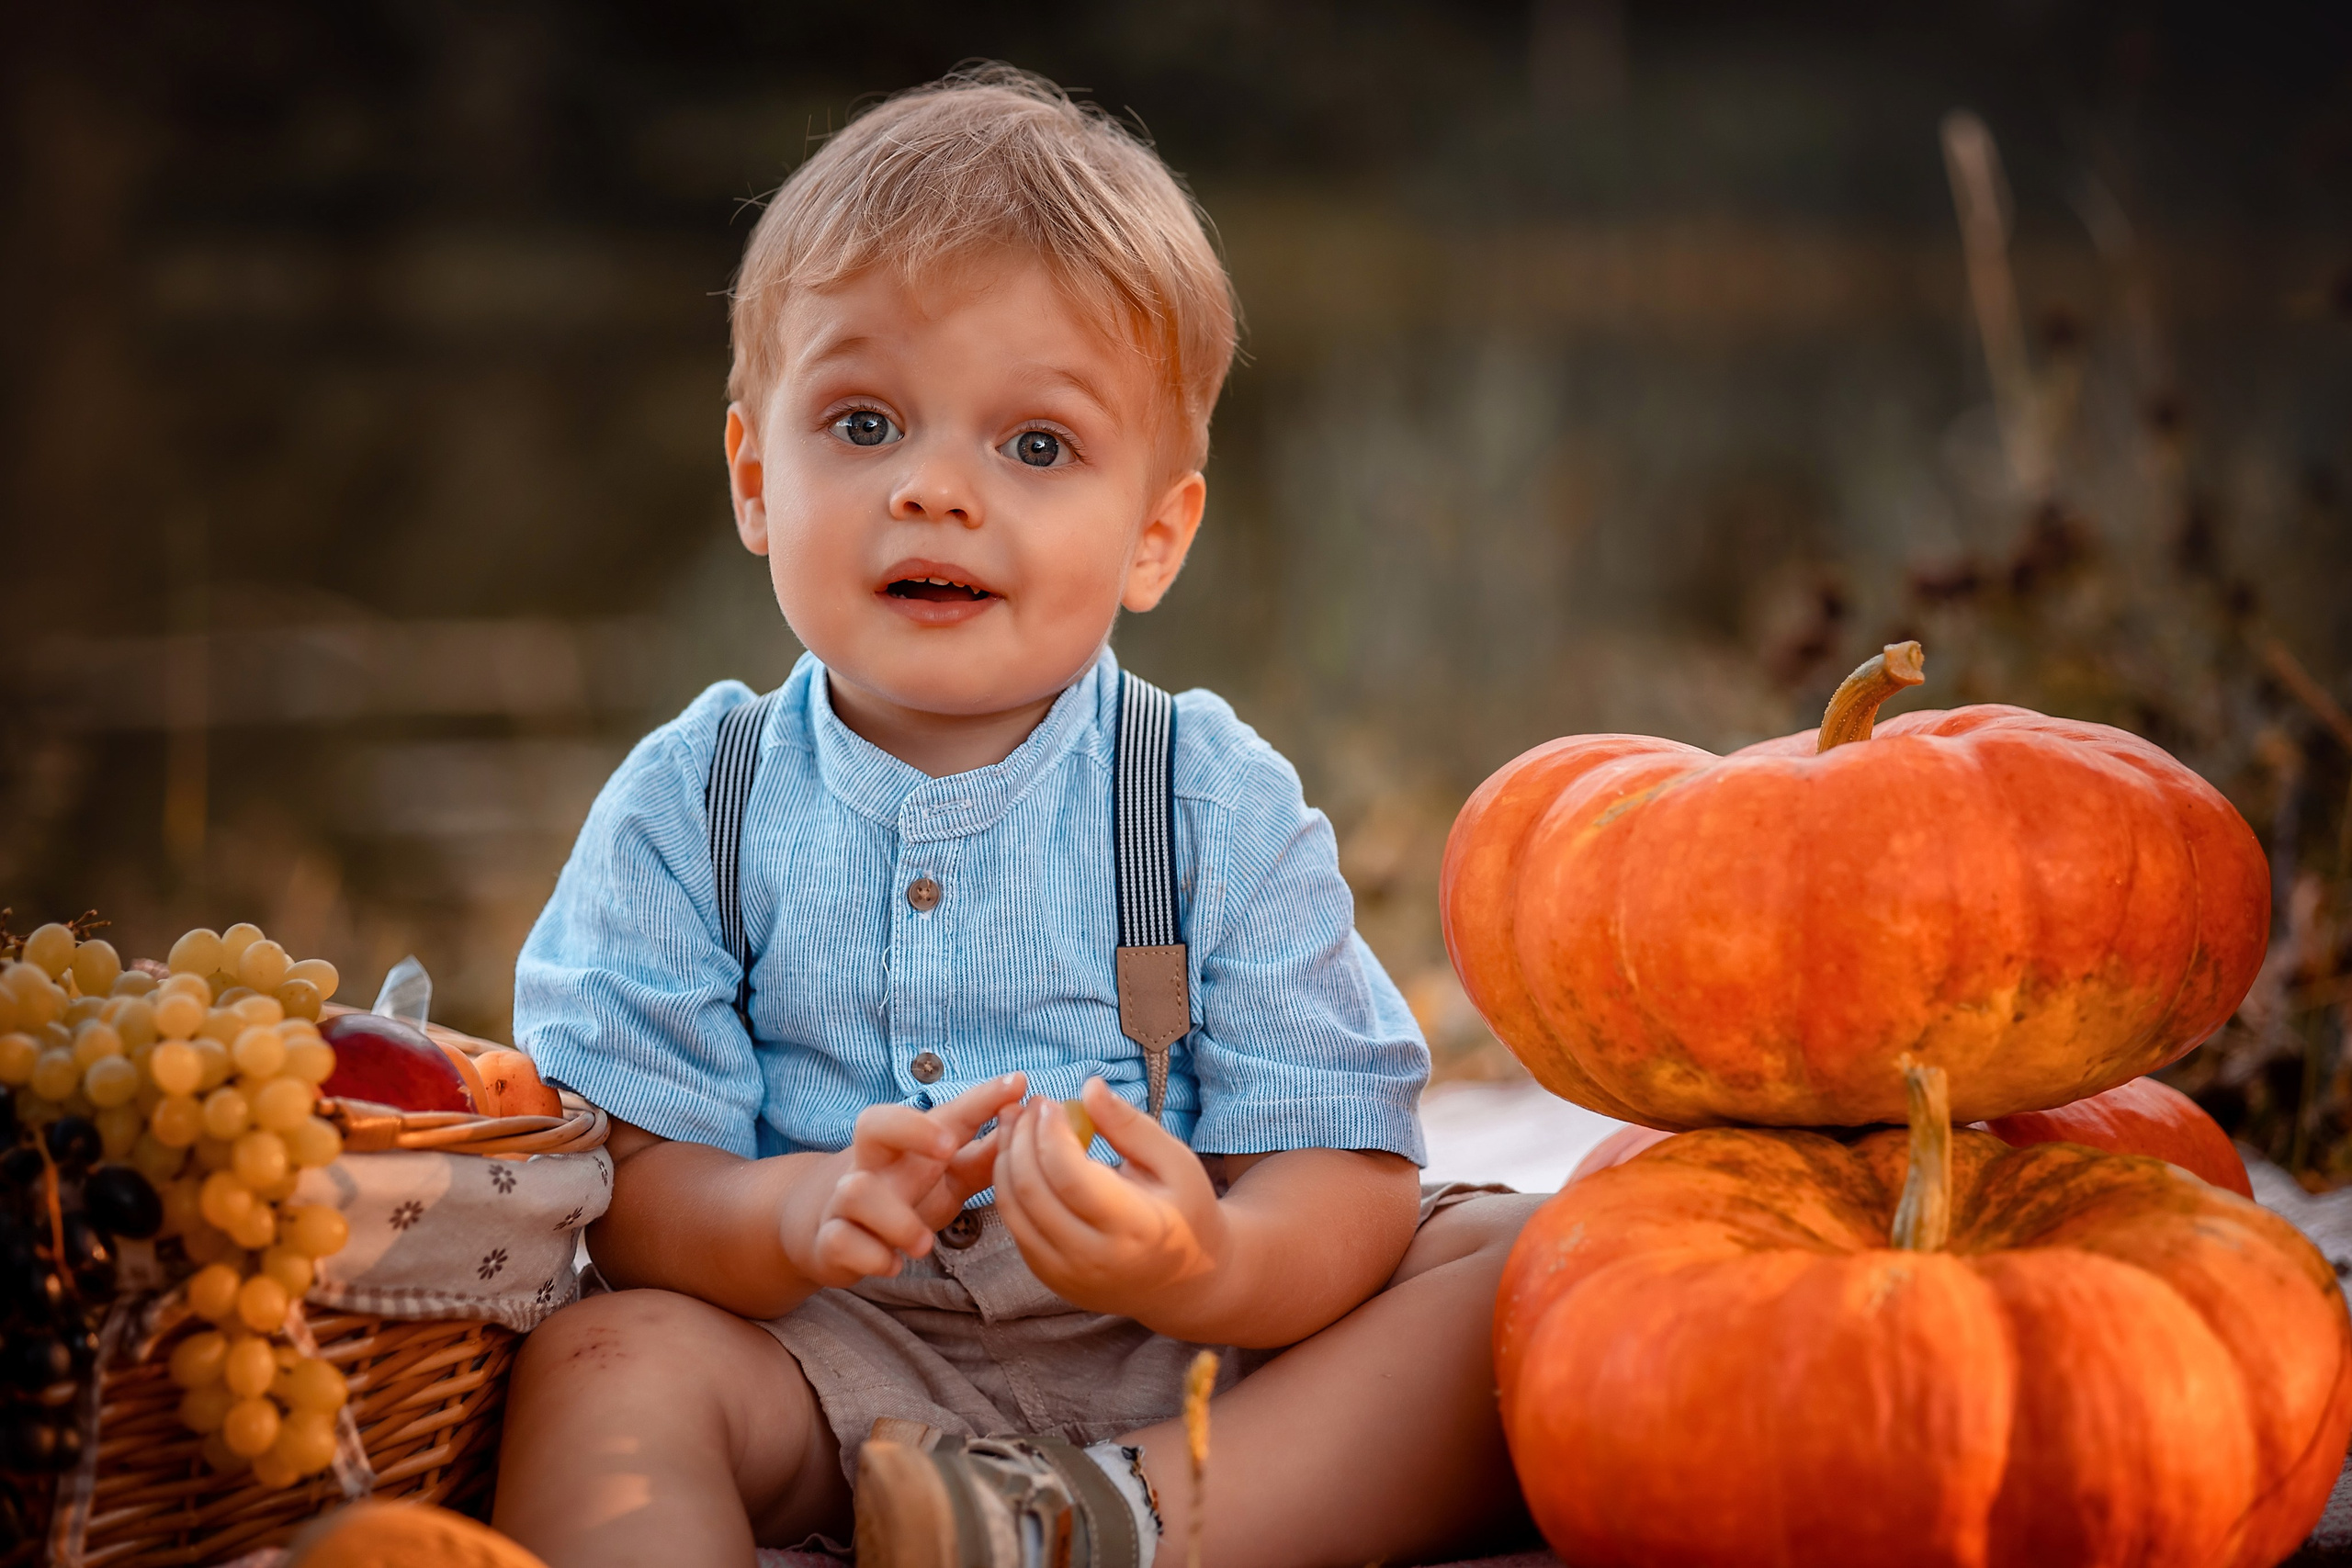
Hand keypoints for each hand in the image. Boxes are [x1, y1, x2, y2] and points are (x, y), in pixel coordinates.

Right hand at [787, 1073, 1025, 1286]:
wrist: (835, 1233)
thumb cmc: (904, 1195)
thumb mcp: (949, 1177)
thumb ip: (986, 1157)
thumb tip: (1023, 1125)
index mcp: (910, 1144)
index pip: (945, 1112)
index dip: (981, 1098)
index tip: (1018, 1084)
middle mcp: (875, 1163)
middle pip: (875, 1123)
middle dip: (911, 1128)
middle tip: (946, 1148)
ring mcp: (847, 1200)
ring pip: (857, 1191)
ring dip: (896, 1219)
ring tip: (923, 1245)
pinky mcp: (830, 1239)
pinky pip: (840, 1241)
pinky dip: (869, 1255)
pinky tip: (892, 1265)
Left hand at [993, 1077, 1230, 1324]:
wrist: (1184, 1280)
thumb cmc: (1186, 1211)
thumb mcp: (1175, 1162)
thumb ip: (1131, 1126)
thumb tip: (1090, 1087)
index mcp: (1135, 1229)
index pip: (1071, 1177)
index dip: (1051, 1134)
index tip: (1049, 1103)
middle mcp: (1095, 1259)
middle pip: (1033, 1192)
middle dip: (1021, 1139)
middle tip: (1028, 1106)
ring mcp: (1066, 1274)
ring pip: (1013, 1210)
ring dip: (1005, 1160)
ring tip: (1015, 1123)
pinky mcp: (1049, 1278)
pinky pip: (1015, 1227)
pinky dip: (1010, 1187)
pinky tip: (1020, 1157)